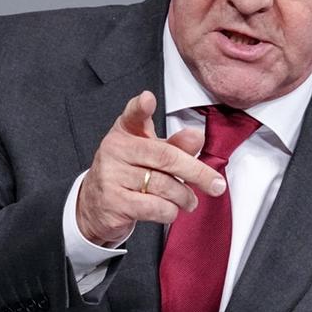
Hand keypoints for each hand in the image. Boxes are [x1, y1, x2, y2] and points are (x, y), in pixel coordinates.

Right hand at [76, 91, 226, 245]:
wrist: (95, 206)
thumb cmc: (129, 173)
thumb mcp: (151, 154)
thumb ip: (175, 145)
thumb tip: (197, 136)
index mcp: (125, 132)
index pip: (133, 115)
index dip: (141, 107)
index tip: (148, 99)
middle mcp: (114, 150)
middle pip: (165, 157)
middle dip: (197, 173)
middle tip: (216, 184)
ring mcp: (111, 177)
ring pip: (164, 186)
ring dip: (184, 197)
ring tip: (189, 201)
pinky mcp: (113, 203)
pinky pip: (154, 207)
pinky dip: (170, 211)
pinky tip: (170, 210)